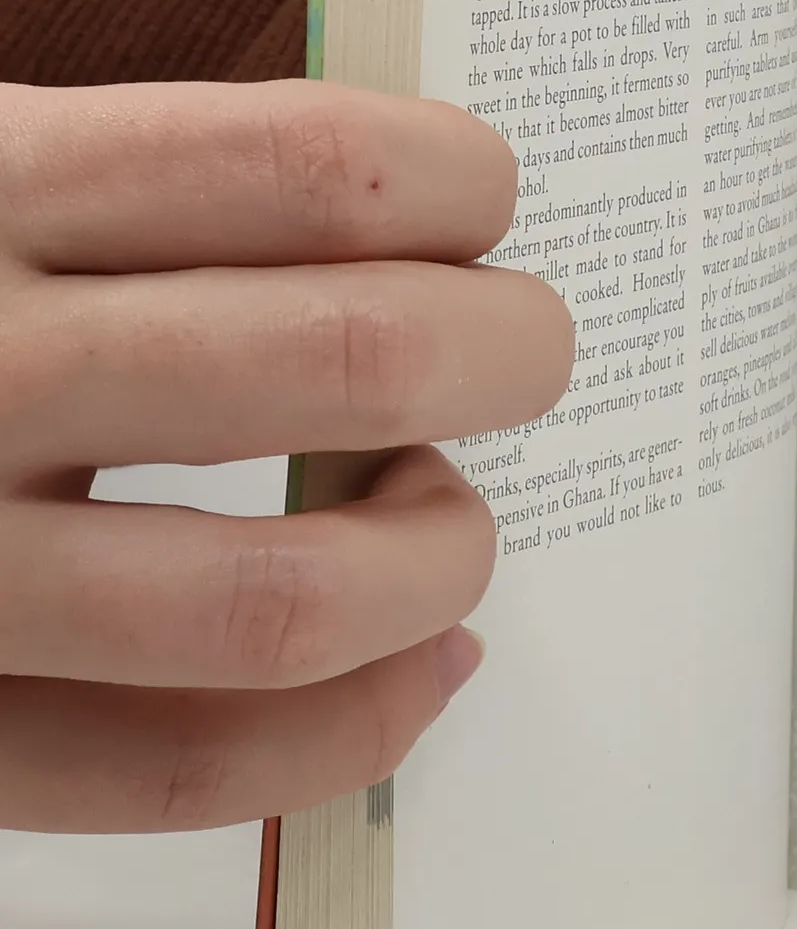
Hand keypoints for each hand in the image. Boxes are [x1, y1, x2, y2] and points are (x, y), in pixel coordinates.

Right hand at [0, 80, 572, 831]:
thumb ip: (138, 194)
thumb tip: (420, 233)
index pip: (307, 163)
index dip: (456, 181)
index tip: (484, 203)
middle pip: (348, 357)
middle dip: (505, 353)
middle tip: (525, 350)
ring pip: (285, 595)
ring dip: (441, 555)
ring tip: (448, 515)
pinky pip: (190, 765)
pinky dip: (359, 727)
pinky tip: (426, 663)